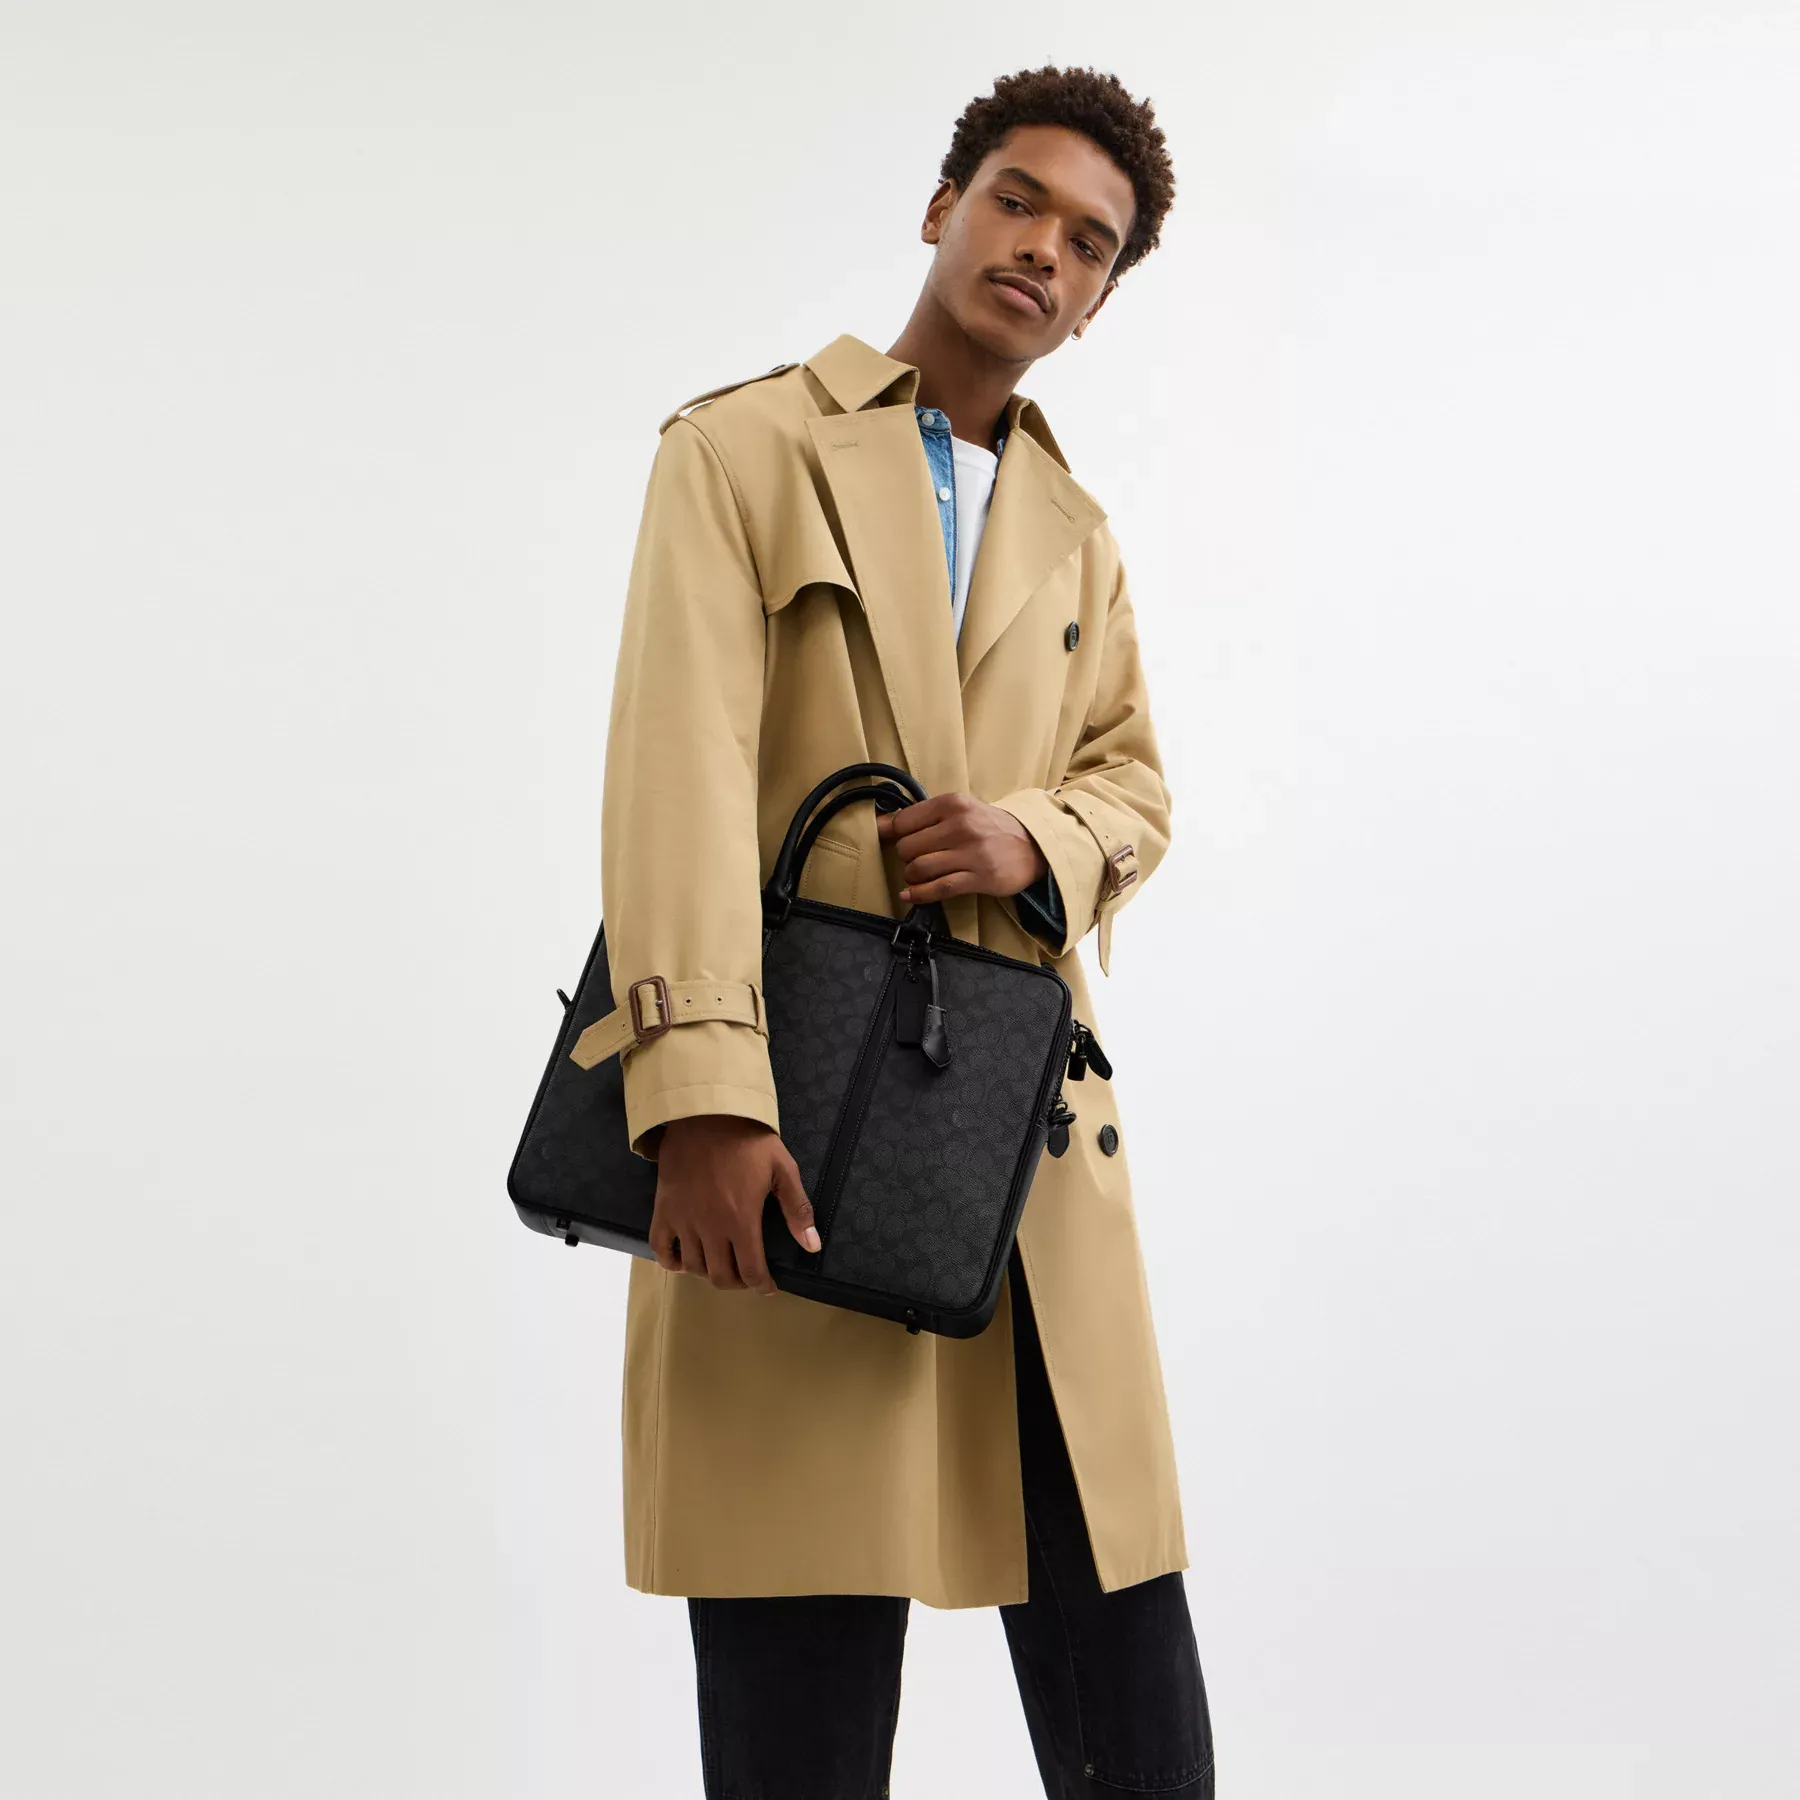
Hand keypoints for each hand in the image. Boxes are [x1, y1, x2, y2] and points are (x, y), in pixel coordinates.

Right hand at [649, 1115, 818, 1294]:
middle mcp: (710, 1227)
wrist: (706, 1112)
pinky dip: (670, 1262)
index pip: (751, 1271)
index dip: (762, 1286)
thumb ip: (797, 1209)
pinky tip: (683, 1260)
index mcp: (741, 1219)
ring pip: (693, 1267)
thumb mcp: (782, 1168)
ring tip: (720, 1262)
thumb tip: (811, 1246)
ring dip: (708, 1272)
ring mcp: (683, 1219)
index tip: (768, 1287)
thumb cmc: (748, 1139)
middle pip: (720, 1276)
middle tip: (746, 1274)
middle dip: (737, 1283)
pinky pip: (660, 1248)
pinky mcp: (663, 1209)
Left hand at [876, 792, 1049, 905]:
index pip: (904, 821)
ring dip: (912, 877)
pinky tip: (911, 895)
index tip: (890, 841)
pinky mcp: (980, 877)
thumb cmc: (989, 827)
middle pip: (908, 847)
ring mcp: (971, 852)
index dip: (892, 834)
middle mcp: (961, 825)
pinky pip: (939, 888)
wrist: (1032, 845)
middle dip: (906, 858)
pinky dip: (919, 895)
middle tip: (916, 859)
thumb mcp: (960, 810)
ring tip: (918, 876)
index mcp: (953, 803)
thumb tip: (881, 825)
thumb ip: (924, 816)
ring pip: (919, 868)